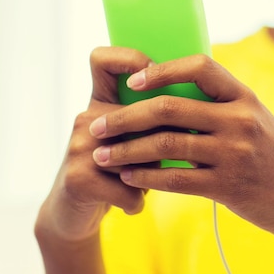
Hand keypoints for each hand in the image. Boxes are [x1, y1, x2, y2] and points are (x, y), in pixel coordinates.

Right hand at [36, 47, 153, 242]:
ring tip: (142, 184)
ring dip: (150, 176)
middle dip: (161, 144)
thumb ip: (157, 121)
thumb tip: (201, 111)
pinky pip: (128, 187)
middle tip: (164, 161)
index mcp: (102, 102)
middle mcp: (88, 117)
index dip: (130, 59)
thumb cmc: (119, 172)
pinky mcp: (77, 177)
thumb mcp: (135, 139)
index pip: (104, 59)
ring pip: (139, 155)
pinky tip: (132, 204)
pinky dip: (136, 200)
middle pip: (140, 117)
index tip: (152, 79)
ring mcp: (79, 145)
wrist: (73, 214)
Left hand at [90, 54, 273, 240]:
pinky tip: (127, 177)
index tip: (132, 80)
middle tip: (96, 125)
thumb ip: (222, 106)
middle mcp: (240, 120)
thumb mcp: (257, 120)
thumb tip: (174, 92)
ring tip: (102, 155)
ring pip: (166, 144)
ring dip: (126, 149)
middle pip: (170, 107)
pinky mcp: (228, 186)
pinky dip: (145, 177)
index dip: (161, 69)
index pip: (199, 66)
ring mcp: (234, 153)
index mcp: (245, 97)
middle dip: (125, 116)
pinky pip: (175, 179)